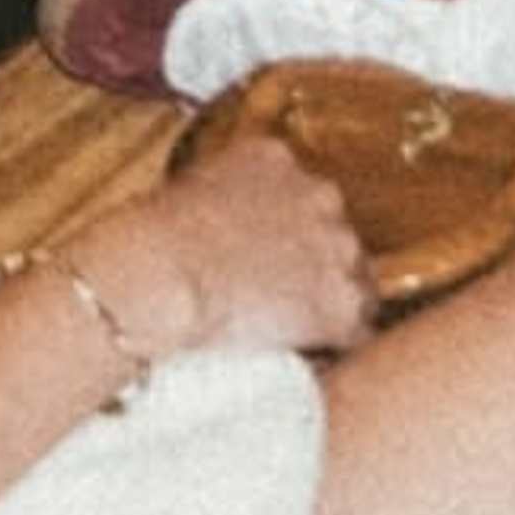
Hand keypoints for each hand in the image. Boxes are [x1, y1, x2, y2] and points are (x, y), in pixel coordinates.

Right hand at [80, 130, 376, 371]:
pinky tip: (308, 353)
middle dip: (317, 263)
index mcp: (276, 160)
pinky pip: (356, 330)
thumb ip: (225, 194)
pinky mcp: (341, 303)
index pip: (304, 194)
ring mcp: (337, 248)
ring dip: (331, 302)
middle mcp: (318, 195)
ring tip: (295, 329)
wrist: (164, 275)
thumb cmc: (157, 239)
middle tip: (284, 294)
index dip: (292, 230)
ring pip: (356, 282)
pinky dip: (336, 345)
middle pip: (337, 235)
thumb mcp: (191, 188)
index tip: (276, 254)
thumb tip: (219, 223)